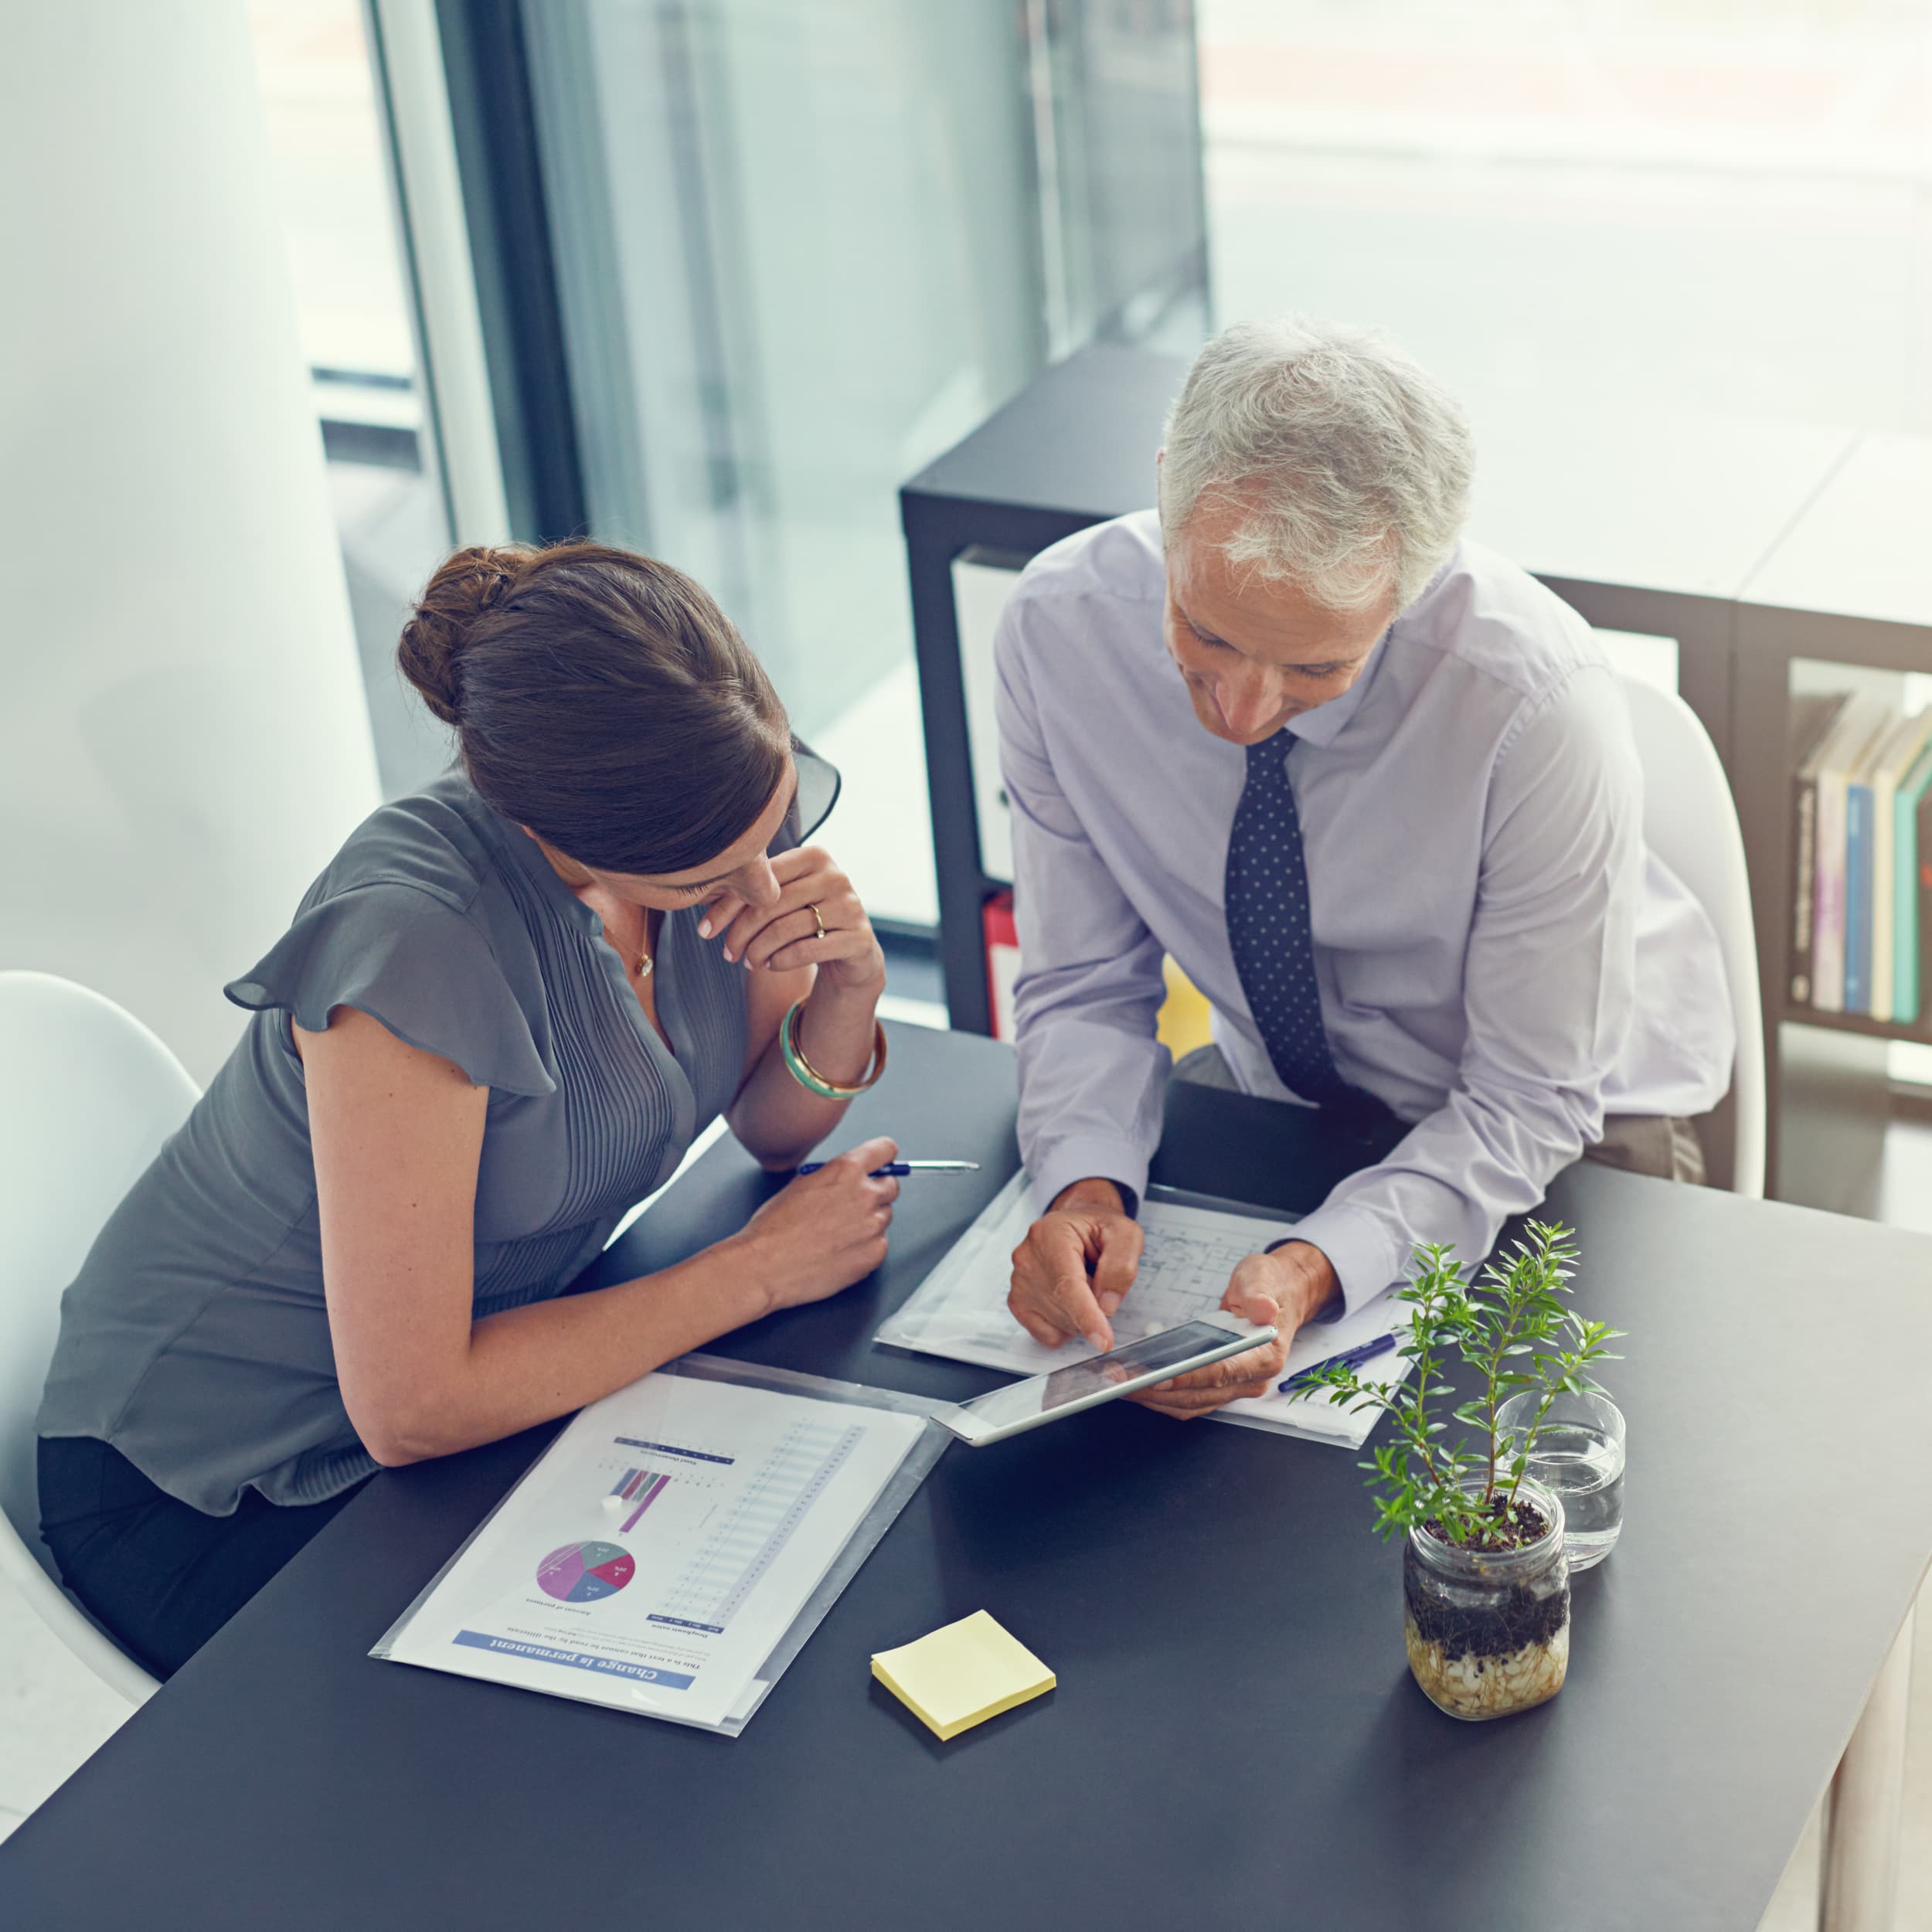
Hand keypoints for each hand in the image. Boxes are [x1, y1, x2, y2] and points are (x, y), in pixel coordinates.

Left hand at [698, 846, 884, 996]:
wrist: (852, 951)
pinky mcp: (859, 937)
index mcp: (815, 856)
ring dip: (758, 951)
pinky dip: (780, 961)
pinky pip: (806, 950)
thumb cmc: (807, 919)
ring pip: (786, 929)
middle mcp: (836, 876)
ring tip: (749, 962)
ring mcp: (852, 906)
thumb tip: (703, 894)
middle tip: (727, 953)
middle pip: (771, 904)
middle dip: (740, 933)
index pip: (761, 879)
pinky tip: (771, 965)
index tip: (704, 930)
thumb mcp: (782, 900)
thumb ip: (754, 891)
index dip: (728, 906)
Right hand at [732, 1135, 899, 1312]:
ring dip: (869, 1221)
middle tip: (853, 1205)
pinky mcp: (875, 1254)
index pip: (885, 1150)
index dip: (882, 1158)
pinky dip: (866, 1247)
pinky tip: (840, 1251)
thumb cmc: (774, 1227)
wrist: (765, 1266)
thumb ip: (832, 1176)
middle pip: (892, 1186)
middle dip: (876, 1192)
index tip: (880, 1164)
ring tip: (837, 1234)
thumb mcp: (801, 1184)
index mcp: (846, 1170)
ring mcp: (873, 1226)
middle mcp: (865, 1194)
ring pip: (885, 1217)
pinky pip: (880, 1244)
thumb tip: (848, 1177)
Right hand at [1007, 1178, 1143, 1351]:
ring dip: (1082, 1314)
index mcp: (1051, 1234)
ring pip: (1061, 1324)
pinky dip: (1067, 1326)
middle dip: (1095, 1305)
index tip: (1102, 1340)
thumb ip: (1121, 1266)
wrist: (1076, 1224)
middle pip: (1068, 1308)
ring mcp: (1019, 1282)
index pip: (1067, 1284)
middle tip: (1098, 1276)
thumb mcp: (1125, 1235)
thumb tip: (1106, 1304)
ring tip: (1082, 1281)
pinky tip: (1071, 1300)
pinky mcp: (1018, 1303)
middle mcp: (1028, 1258)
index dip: (1087, 1316)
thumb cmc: (1097, 1228)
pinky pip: (1049, 1334)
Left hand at [1129, 1240, 1340, 1420]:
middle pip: (1200, 1394)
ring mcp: (1236, 1387)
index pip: (1223, 1372)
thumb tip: (1264, 1308)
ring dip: (1154, 1398)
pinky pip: (1188, 1399)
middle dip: (1159, 1390)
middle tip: (1124, 1380)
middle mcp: (1252, 1380)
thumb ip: (1259, 1293)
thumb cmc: (1268, 1286)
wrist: (1279, 1295)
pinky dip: (1161, 1396)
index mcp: (1266, 1356)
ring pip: (1190, 1403)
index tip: (1159, 1377)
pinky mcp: (1220, 1387)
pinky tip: (1136, 1382)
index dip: (1189, 1377)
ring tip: (1121, 1384)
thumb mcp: (1262, 1276)